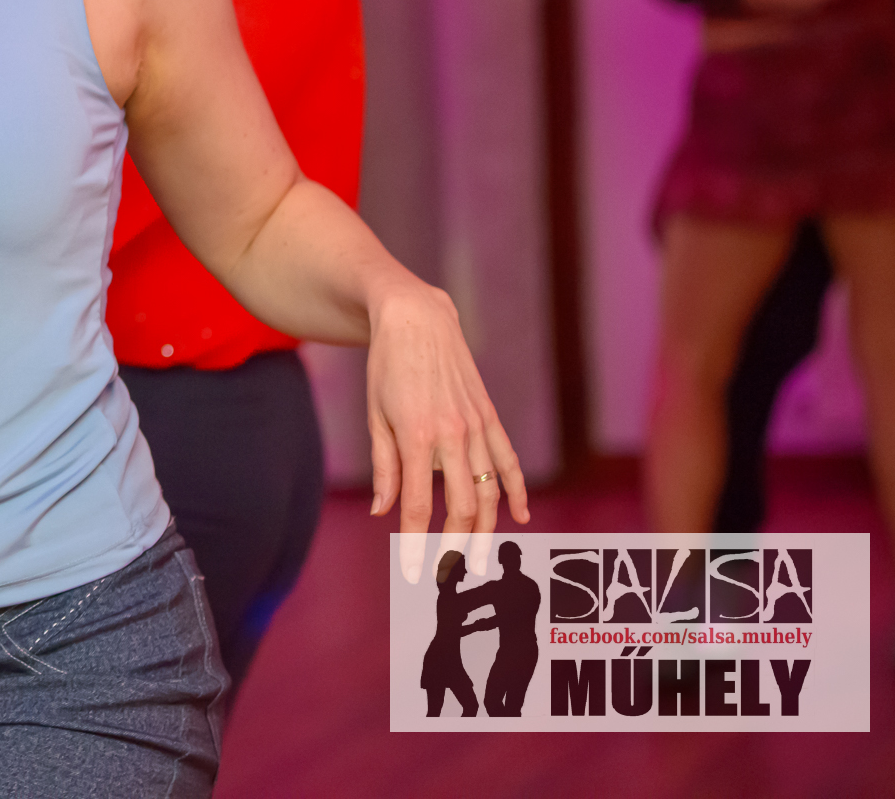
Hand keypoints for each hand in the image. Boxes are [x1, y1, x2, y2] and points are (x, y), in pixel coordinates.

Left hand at [363, 284, 530, 582]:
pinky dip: (516, 490)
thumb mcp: (375, 416)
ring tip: (480, 560)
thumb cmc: (386, 367)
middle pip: (462, 507)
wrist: (416, 318)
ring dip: (487, 529)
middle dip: (456, 547)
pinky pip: (508, 460)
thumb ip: (385, 467)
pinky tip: (520, 516)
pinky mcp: (489, 415)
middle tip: (450, 576)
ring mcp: (476, 425)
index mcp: (417, 436)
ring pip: (489, 490)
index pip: (417, 506)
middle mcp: (452, 435)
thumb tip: (384, 514)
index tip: (413, 574)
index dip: (414, 545)